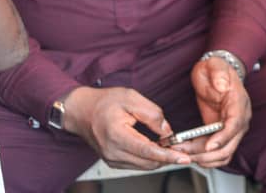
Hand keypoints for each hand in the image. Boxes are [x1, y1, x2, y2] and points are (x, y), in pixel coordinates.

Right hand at [63, 86, 189, 169]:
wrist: (81, 111)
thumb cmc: (104, 102)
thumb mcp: (131, 98)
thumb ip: (152, 114)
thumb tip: (167, 131)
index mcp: (116, 135)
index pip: (147, 150)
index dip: (167, 155)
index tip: (183, 158)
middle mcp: (112, 152)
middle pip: (147, 162)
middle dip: (168, 158)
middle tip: (184, 149)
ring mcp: (111, 159)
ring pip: (143, 166)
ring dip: (160, 159)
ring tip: (173, 148)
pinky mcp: (113, 161)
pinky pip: (136, 164)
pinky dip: (149, 159)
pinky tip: (158, 149)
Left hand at [179, 57, 251, 167]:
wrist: (215, 72)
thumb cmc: (215, 69)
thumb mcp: (215, 64)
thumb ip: (219, 73)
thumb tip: (222, 85)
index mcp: (239, 103)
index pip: (235, 125)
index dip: (223, 137)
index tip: (208, 146)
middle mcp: (239, 119)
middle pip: (229, 146)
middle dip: (206, 154)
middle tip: (184, 151)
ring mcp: (231, 129)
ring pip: (222, 154)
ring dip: (203, 159)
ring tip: (182, 153)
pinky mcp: (221, 134)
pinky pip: (217, 153)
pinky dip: (204, 158)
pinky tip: (189, 154)